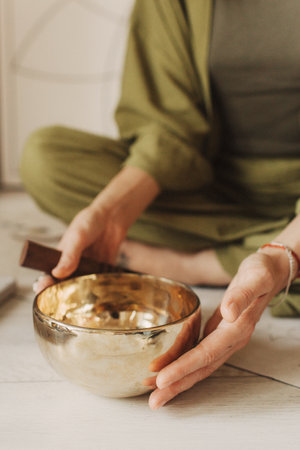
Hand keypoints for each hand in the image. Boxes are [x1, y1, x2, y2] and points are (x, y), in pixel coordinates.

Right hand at [33, 166, 159, 293]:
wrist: (112, 217)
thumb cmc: (90, 222)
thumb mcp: (77, 236)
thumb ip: (69, 255)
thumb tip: (56, 273)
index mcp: (60, 257)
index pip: (48, 275)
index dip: (43, 284)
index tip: (41, 289)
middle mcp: (72, 266)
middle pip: (63, 286)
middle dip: (61, 296)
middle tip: (62, 303)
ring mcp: (87, 270)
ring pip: (81, 289)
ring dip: (81, 298)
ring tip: (82, 305)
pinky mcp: (102, 271)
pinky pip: (99, 285)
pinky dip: (100, 292)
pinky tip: (101, 298)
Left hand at [147, 249, 290, 409]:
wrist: (271, 271)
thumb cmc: (262, 272)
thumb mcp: (255, 278)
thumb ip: (241, 296)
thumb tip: (229, 313)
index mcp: (237, 329)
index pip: (206, 354)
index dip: (183, 368)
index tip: (162, 379)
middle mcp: (232, 339)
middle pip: (201, 368)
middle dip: (176, 385)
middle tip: (154, 400)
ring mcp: (226, 338)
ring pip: (200, 365)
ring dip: (178, 379)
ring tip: (156, 391)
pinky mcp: (220, 333)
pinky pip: (200, 353)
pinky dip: (184, 363)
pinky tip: (171, 367)